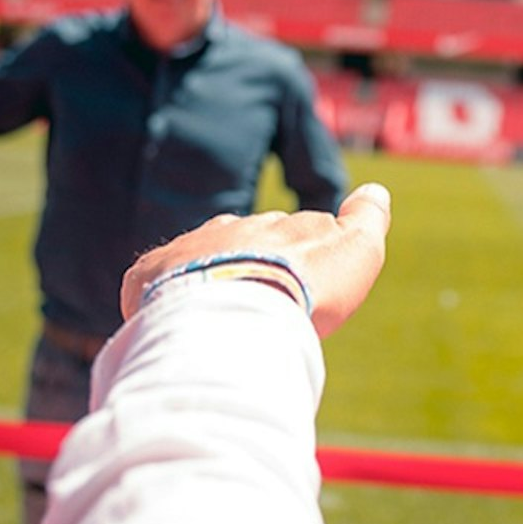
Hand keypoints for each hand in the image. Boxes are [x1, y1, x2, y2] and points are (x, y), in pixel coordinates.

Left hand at [120, 182, 391, 337]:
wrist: (242, 304)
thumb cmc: (306, 285)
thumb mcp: (356, 250)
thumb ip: (367, 220)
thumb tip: (374, 189)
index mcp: (276, 230)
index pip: (282, 238)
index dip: (290, 261)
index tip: (294, 285)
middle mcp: (229, 231)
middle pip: (234, 249)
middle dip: (242, 272)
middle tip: (251, 315)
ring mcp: (187, 251)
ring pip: (193, 265)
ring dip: (199, 290)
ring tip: (209, 331)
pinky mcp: (149, 276)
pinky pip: (147, 285)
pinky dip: (154, 303)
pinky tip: (167, 333)